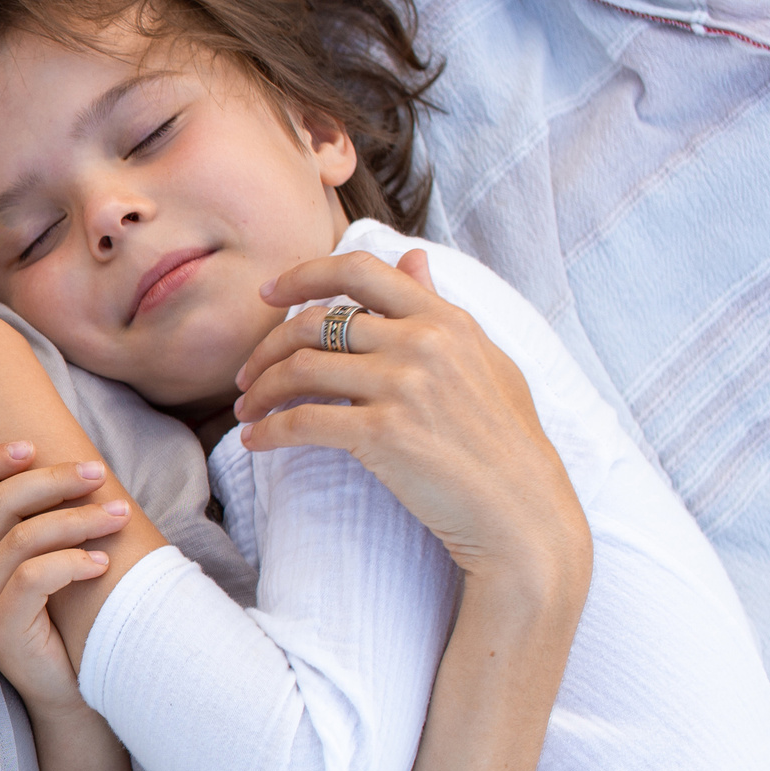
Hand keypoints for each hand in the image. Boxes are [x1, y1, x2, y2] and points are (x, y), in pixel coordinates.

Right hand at [0, 443, 126, 715]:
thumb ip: (35, 517)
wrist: (69, 688)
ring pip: (22, 536)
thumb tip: (73, 462)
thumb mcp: (39, 558)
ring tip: (118, 517)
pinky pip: (35, 576)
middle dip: (52, 479)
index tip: (33, 446)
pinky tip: (102, 563)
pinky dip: (74, 561)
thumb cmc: (61, 614)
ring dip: (78, 519)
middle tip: (97, 473)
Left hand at [233, 249, 587, 589]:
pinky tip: (255, 441)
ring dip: (260, 390)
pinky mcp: (383, 432)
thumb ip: (439, 307)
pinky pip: (301, 421)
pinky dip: (268, 431)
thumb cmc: (505, 442)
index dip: (302, 275)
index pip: (359, 270)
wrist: (522, 513)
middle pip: (314, 323)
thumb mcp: (483, 359)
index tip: (267, 293)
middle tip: (247, 374)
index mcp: (444, 319)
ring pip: (299, 369)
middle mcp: (422, 342)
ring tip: (246, 409)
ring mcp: (402, 385)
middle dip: (267, 347)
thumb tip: (412, 257)